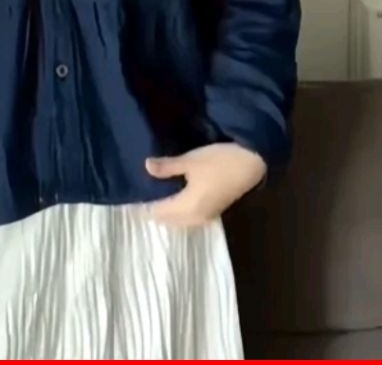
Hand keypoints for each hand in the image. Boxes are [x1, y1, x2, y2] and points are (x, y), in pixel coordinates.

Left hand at [145, 143, 266, 227]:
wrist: (251, 163)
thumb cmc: (218, 161)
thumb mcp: (190, 161)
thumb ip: (167, 167)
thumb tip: (145, 167)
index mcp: (187, 208)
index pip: (159, 213)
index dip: (144, 207)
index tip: (130, 198)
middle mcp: (196, 218)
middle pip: (168, 220)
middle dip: (154, 211)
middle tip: (139, 196)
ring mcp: (207, 216)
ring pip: (180, 220)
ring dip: (167, 212)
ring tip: (153, 196)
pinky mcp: (214, 210)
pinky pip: (189, 217)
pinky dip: (178, 211)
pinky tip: (173, 197)